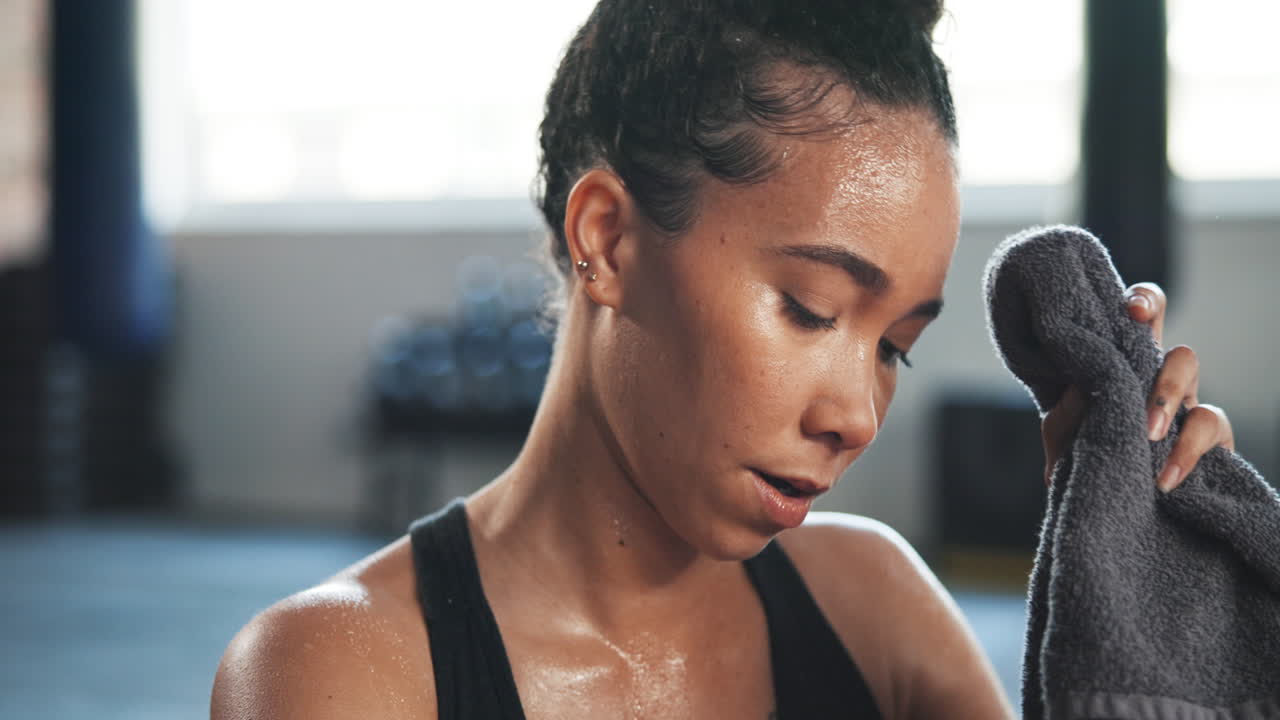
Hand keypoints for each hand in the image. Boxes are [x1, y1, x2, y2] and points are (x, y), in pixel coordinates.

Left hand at [1040, 282, 1234, 490]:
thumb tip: (1080, 389)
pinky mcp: (1211, 440)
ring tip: (1147, 435)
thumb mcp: (1061, 436)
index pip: (1141, 318)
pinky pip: (1211, 428)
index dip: (1144, 302)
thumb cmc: (1081, 458)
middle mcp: (1161, 381)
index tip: (1133, 311)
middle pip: (1182, 353)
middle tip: (1138, 396)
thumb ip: (1064, 414)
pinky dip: (1187, 451)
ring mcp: (1188, 409)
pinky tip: (1163, 477)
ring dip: (1169, 402)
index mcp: (1124, 365)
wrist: (1101, 508)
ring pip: (1199, 389)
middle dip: (1165, 369)